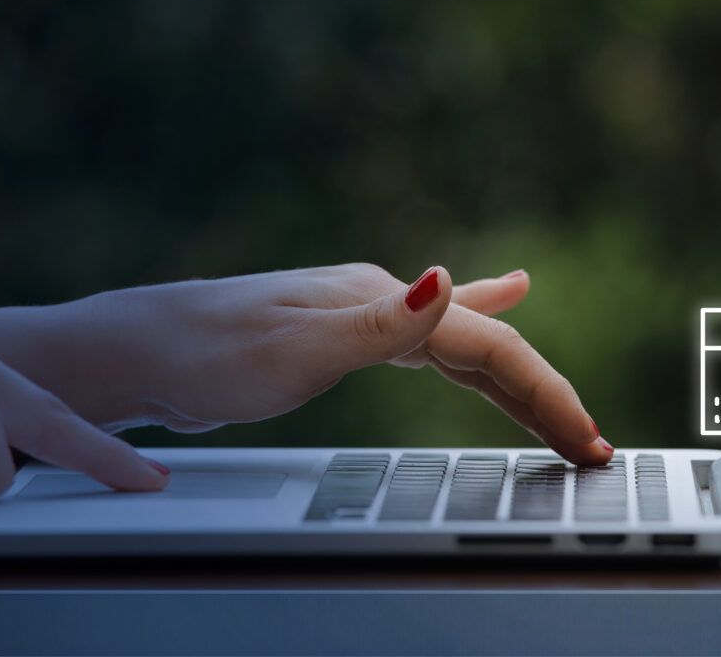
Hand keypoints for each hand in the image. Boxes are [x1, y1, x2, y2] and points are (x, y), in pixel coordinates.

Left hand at [0, 265, 614, 464]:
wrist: (130, 351)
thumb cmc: (200, 353)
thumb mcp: (293, 348)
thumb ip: (381, 322)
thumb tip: (447, 279)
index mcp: (380, 299)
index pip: (487, 346)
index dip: (544, 394)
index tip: (586, 440)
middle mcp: (379, 299)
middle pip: (484, 344)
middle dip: (542, 393)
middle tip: (590, 441)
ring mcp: (360, 315)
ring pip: (461, 346)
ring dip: (516, 373)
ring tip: (564, 392)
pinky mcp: (340, 336)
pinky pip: (431, 339)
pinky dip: (472, 328)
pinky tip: (491, 295)